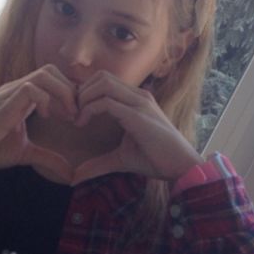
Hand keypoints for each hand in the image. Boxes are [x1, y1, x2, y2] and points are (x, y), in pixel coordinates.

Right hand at [0, 66, 77, 179]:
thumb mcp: (27, 154)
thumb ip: (49, 158)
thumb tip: (70, 173)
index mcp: (23, 97)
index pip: (52, 79)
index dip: (69, 94)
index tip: (76, 117)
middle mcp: (17, 90)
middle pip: (51, 71)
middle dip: (70, 90)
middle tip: (76, 115)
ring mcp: (10, 95)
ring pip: (43, 75)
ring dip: (62, 93)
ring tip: (67, 115)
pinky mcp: (4, 105)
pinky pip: (29, 88)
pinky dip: (46, 99)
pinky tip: (47, 117)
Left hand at [72, 71, 203, 183]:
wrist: (181, 166)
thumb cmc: (156, 160)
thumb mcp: (121, 159)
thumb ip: (99, 163)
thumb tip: (75, 176)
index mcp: (135, 100)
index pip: (105, 81)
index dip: (86, 93)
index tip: (75, 114)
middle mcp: (138, 96)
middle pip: (101, 76)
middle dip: (81, 91)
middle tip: (72, 114)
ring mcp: (139, 103)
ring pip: (103, 83)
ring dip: (83, 97)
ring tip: (76, 118)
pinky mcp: (137, 115)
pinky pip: (106, 102)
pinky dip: (89, 109)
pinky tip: (81, 124)